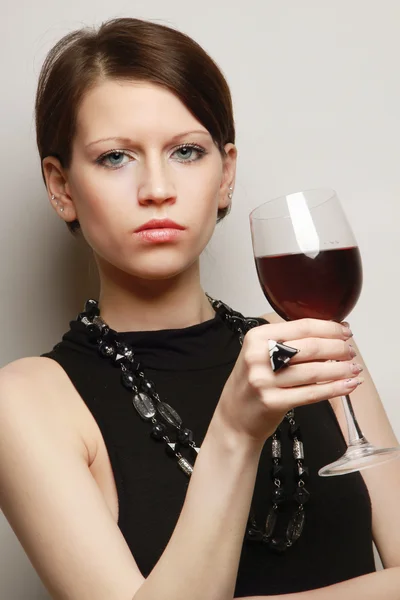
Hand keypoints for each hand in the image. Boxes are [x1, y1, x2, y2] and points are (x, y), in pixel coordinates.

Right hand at [216, 318, 361, 442]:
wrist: (234, 417)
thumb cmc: (252, 383)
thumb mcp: (260, 354)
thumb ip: (287, 342)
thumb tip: (329, 335)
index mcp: (257, 337)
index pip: (302, 327)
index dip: (329, 328)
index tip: (345, 332)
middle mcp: (259, 356)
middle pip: (310, 347)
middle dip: (337, 348)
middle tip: (350, 351)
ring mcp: (265, 380)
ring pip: (314, 371)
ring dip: (340, 370)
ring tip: (353, 369)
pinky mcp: (273, 402)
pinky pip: (311, 393)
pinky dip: (334, 389)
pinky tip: (346, 386)